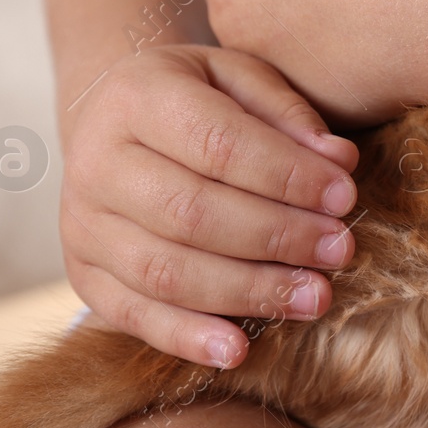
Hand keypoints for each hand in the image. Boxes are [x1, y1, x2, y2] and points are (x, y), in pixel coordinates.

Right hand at [61, 44, 359, 367]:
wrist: (114, 119)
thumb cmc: (198, 96)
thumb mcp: (242, 77)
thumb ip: (289, 114)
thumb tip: (339, 161)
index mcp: (137, 97)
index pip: (219, 144)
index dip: (287, 176)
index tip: (345, 196)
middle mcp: (97, 162)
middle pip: (192, 213)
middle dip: (277, 236)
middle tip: (340, 249)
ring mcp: (82, 224)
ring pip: (165, 270)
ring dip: (248, 291)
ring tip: (315, 297)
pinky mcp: (83, 273)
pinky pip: (132, 314)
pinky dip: (186, 337)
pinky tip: (239, 350)